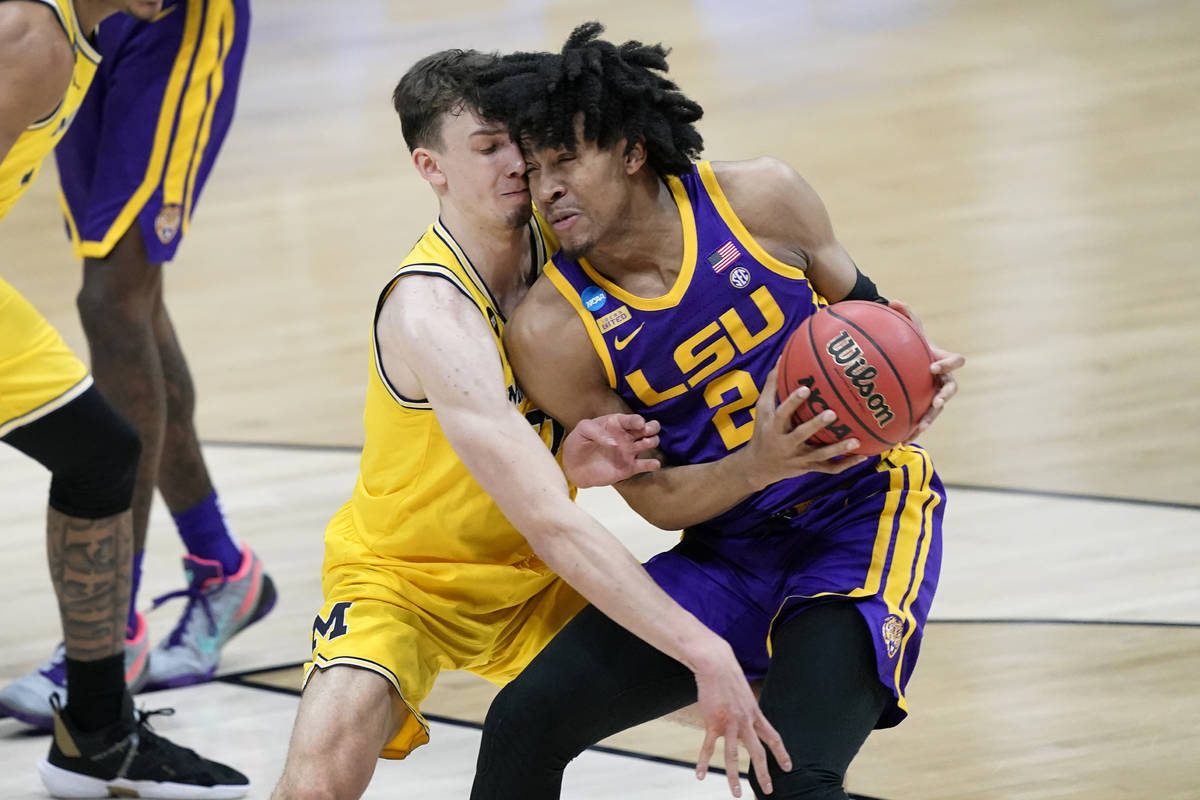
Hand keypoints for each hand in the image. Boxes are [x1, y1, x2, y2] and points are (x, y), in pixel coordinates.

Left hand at [562, 413, 661, 487]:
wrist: (573, 465)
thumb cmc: (578, 442)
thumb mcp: (583, 429)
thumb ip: (597, 432)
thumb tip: (614, 443)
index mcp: (617, 423)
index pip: (632, 419)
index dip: (638, 420)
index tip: (639, 424)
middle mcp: (627, 436)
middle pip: (649, 427)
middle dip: (652, 427)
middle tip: (646, 430)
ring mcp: (629, 451)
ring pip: (651, 442)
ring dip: (652, 441)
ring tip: (644, 444)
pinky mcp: (629, 467)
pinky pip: (645, 465)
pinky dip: (653, 464)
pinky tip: (654, 464)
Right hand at [691, 641, 790, 796]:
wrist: (715, 664)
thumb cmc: (728, 676)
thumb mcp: (745, 694)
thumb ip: (746, 711)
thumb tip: (745, 724)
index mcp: (755, 714)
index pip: (773, 737)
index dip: (782, 753)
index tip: (788, 767)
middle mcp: (745, 721)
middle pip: (757, 752)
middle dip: (763, 773)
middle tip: (768, 790)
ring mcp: (728, 723)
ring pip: (732, 755)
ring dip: (734, 776)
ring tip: (736, 793)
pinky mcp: (712, 722)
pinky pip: (707, 747)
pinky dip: (702, 762)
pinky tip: (700, 775)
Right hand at [741, 367, 867, 489]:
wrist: (758, 467)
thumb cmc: (763, 431)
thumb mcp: (762, 410)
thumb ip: (772, 385)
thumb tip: (782, 357)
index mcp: (774, 428)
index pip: (781, 414)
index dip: (792, 402)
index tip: (806, 388)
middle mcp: (785, 444)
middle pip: (801, 435)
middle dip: (816, 425)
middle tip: (832, 413)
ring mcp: (798, 458)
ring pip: (820, 455)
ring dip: (838, 449)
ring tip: (857, 441)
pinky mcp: (809, 468)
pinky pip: (829, 468)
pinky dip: (846, 464)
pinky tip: (864, 455)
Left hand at [887, 300, 965, 435]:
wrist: (911, 360)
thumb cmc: (911, 342)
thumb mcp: (909, 328)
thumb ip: (904, 314)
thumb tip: (892, 300)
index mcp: (943, 360)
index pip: (955, 361)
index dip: (948, 364)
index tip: (933, 367)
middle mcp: (944, 379)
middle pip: (950, 389)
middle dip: (944, 397)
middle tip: (935, 403)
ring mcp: (936, 394)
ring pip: (937, 409)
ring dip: (930, 419)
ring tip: (919, 430)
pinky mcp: (925, 407)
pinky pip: (922, 419)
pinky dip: (913, 429)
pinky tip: (899, 441)